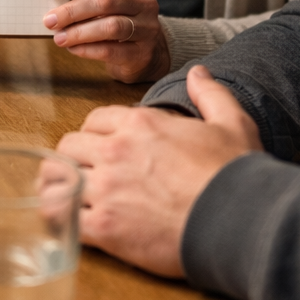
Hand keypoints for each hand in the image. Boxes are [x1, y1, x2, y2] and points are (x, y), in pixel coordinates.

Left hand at [44, 0, 169, 82]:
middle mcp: (142, 0)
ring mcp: (146, 27)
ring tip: (59, 38)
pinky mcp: (142, 52)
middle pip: (106, 0)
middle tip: (50, 20)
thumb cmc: (117, 19)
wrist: (145, 51)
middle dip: (73, 10)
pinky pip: (112, 50)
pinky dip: (88, 49)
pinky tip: (73, 48)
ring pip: (111, 26)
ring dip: (79, 32)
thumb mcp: (106, 0)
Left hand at [56, 65, 262, 277]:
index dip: (96, 133)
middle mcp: (116, 150)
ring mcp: (107, 188)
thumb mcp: (231, 122)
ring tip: (61, 195)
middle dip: (72, 158)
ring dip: (56, 185)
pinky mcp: (105, 227)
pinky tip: (62, 223)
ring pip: (57, 178)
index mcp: (140, 124)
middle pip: (69, 146)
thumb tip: (198, 72)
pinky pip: (62, 216)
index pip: (95, 120)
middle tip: (80, 173)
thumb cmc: (236, 174)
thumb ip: (210, 93)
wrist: (243, 222)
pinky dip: (57, 219)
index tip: (101, 148)